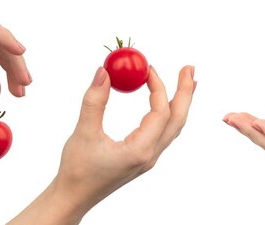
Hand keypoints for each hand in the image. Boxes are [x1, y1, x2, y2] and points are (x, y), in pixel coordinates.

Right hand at [9, 66, 195, 224]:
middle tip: (190, 68)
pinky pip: (162, 132)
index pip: (160, 113)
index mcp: (140, 151)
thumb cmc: (77, 170)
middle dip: (186, 93)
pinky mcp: (142, 157)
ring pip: (172, 127)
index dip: (158, 87)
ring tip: (186, 82)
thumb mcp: (84, 133)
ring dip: (180, 103)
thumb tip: (103, 72)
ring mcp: (148, 157)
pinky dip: (168, 114)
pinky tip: (163, 104)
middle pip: (177, 120)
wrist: (74, 197)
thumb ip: (95, 101)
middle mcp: (150, 155)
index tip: (148, 68)